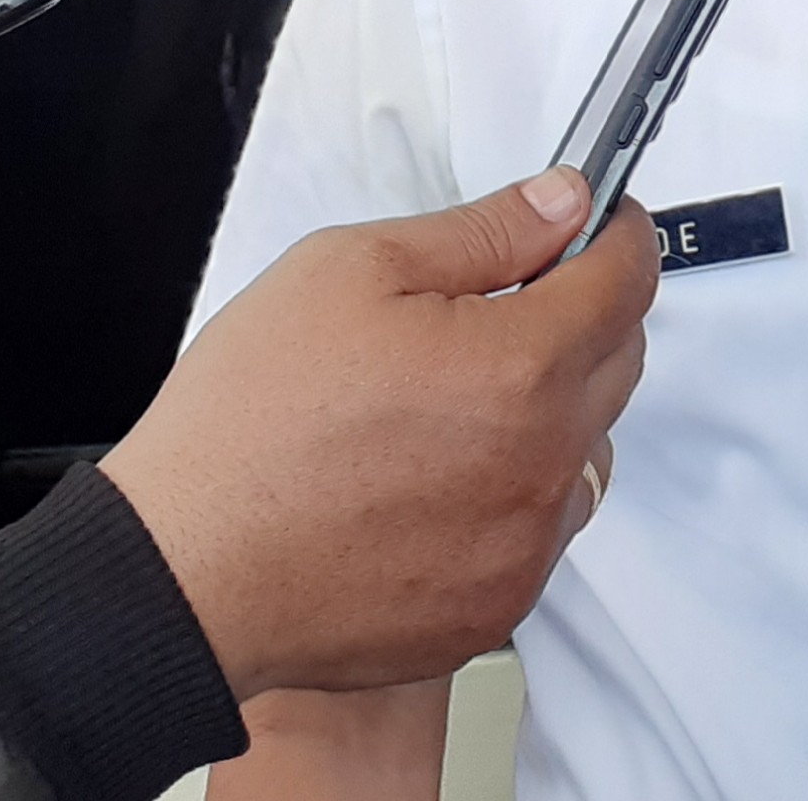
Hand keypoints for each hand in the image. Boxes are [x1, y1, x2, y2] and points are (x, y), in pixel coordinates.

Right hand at [100, 172, 657, 700]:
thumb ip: (484, 230)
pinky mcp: (495, 606)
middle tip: (508, 299)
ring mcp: (526, 544)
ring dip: (554, 407)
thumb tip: (564, 201)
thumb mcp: (354, 268)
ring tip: (455, 398)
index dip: (615, 233)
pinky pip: (544, 526)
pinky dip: (516, 489)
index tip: (597, 219)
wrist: (180, 575)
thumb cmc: (250, 423)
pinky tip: (436, 475)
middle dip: (584, 311)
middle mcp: (544, 460)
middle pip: (620, 358)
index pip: (627, 278)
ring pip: (587, 445)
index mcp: (521, 366)